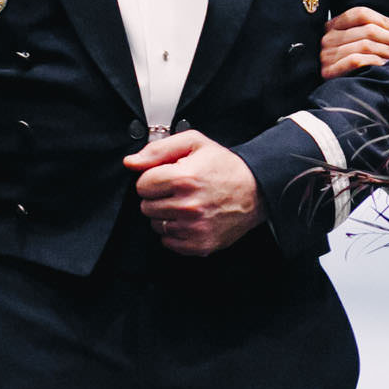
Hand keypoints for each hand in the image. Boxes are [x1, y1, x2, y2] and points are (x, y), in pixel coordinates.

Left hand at [124, 129, 265, 254]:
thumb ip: (158, 149)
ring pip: (156, 225)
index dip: (153, 179)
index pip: (142, 185)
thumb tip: (130, 163)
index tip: (168, 177)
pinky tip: (191, 219)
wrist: (257, 190)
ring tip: (187, 204)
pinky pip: (168, 242)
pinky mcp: (201, 245)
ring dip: (166, 215)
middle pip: (146, 207)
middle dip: (159, 197)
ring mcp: (195, 228)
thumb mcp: (194, 143)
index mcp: (184, 178)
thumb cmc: (224, 166)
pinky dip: (176, 233)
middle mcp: (188, 206)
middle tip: (179, 190)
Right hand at [320, 6, 388, 78]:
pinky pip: (356, 60)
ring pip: (365, 45)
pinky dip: (375, 61)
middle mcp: (328, 38)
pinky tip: (386, 65)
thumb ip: (370, 34)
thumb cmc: (350, 67)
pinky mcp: (328, 71)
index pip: (360, 14)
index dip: (384, 20)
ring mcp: (326, 55)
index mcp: (334, 25)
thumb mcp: (355, 44)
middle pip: (367, 29)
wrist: (334, 96)